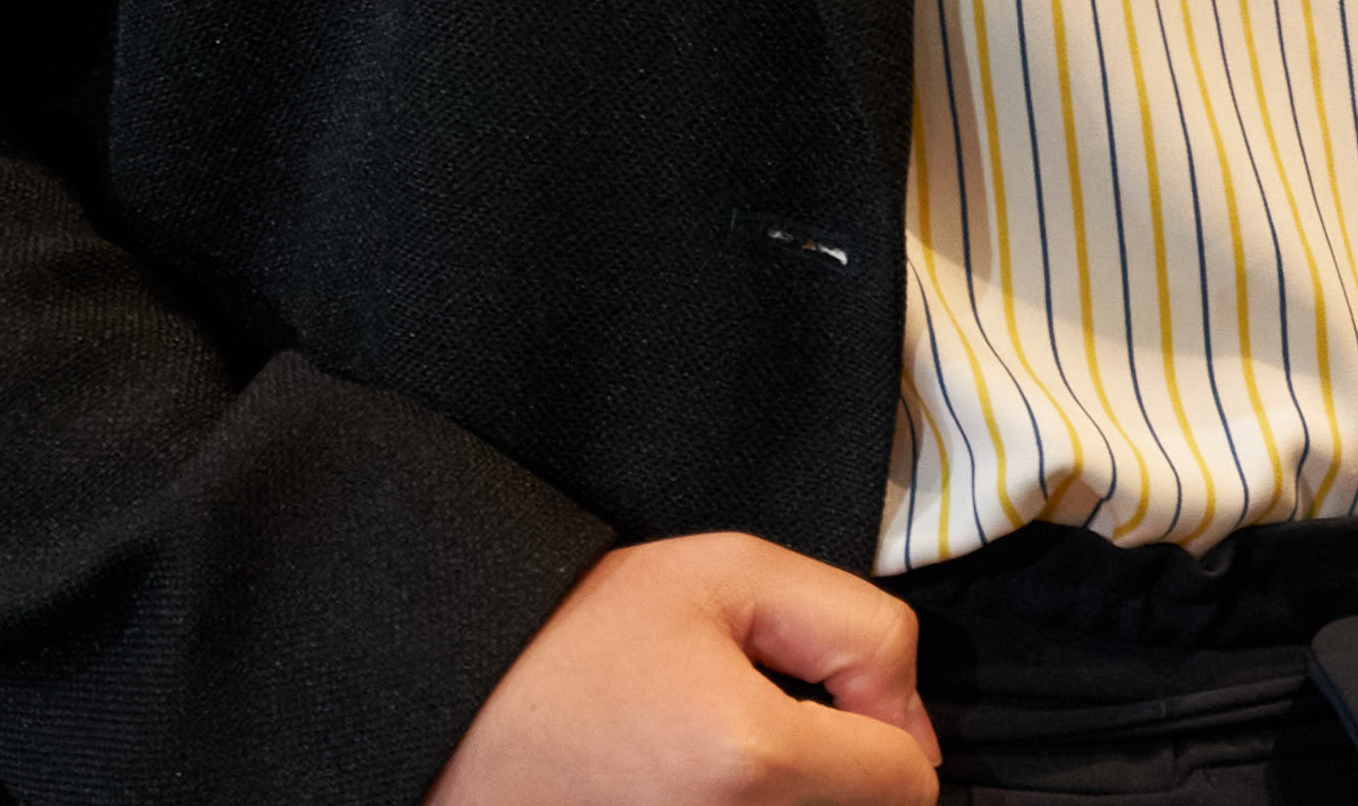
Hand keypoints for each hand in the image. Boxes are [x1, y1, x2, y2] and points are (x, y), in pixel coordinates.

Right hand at [429, 533, 939, 805]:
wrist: (448, 702)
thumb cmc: (577, 634)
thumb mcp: (733, 574)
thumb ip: (860, 632)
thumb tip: (909, 730)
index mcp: (750, 759)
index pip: (906, 783)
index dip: (890, 724)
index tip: (832, 692)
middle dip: (847, 771)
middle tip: (773, 716)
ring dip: (799, 795)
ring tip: (725, 754)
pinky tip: (701, 784)